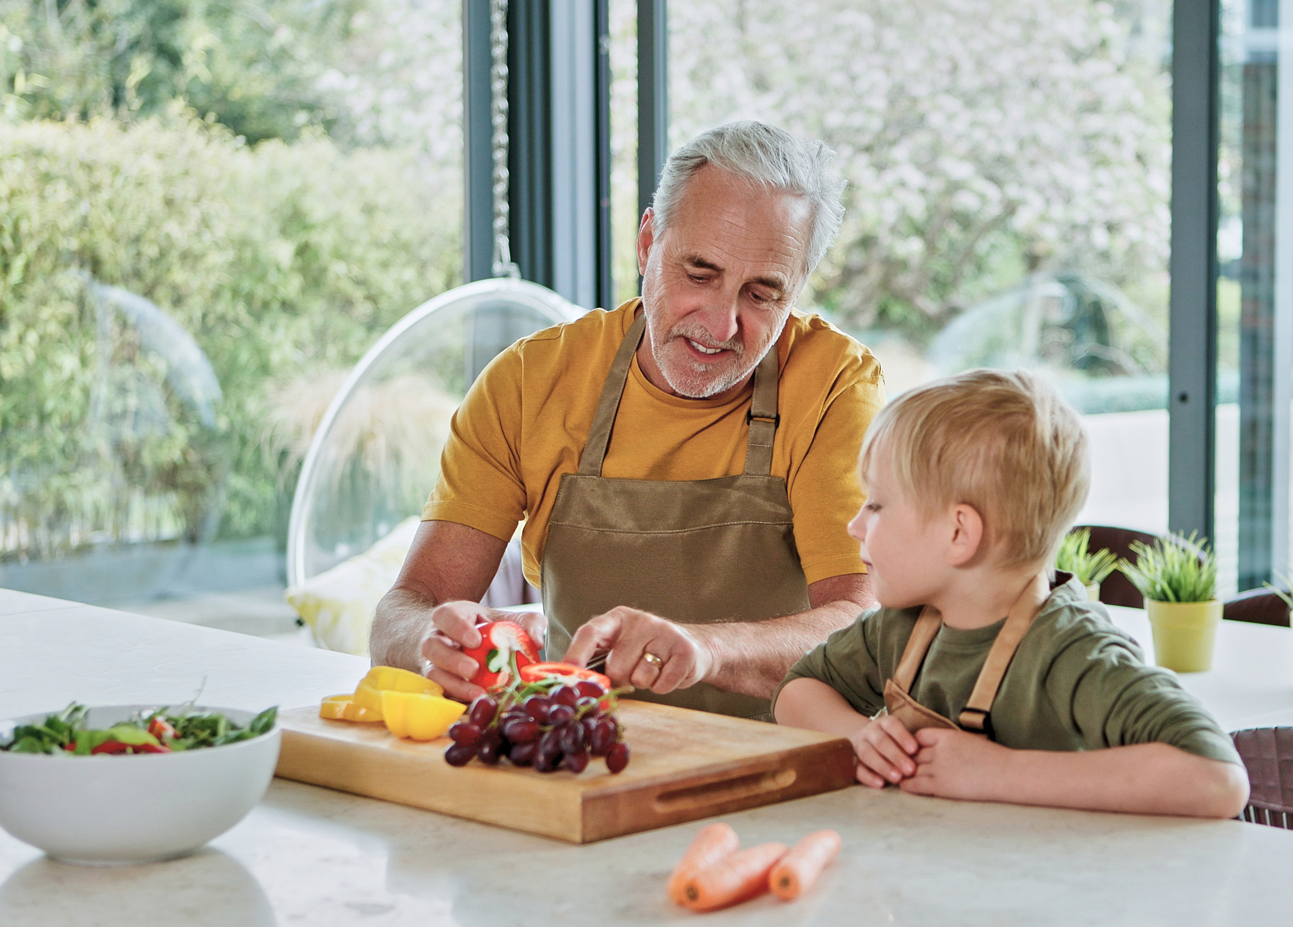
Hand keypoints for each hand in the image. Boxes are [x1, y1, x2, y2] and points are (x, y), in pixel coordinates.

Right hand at [418, 602, 546, 701]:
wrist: (470, 642)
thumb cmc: (490, 628)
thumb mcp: (508, 619)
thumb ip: (528, 623)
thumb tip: (537, 641)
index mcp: (451, 616)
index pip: (445, 616)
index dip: (457, 628)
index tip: (474, 641)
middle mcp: (437, 638)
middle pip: (432, 647)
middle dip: (451, 660)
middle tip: (473, 670)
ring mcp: (434, 662)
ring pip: (433, 673)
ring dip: (453, 684)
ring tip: (477, 693)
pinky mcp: (440, 684)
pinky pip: (442, 692)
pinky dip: (459, 698)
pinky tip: (477, 702)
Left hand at [561, 606, 713, 693]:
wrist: (692, 646)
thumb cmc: (645, 651)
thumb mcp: (619, 645)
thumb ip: (596, 659)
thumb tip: (572, 681)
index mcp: (617, 618)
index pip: (590, 633)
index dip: (576, 654)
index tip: (568, 673)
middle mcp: (640, 621)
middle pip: (616, 666)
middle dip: (622, 679)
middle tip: (634, 670)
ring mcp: (664, 633)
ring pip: (641, 678)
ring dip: (645, 683)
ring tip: (653, 669)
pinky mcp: (684, 650)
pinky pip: (662, 685)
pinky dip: (663, 687)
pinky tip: (667, 672)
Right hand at [850, 714, 919, 787]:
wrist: (864, 742)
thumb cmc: (892, 743)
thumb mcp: (900, 737)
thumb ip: (910, 745)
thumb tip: (928, 757)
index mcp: (884, 723)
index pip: (892, 725)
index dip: (902, 736)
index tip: (914, 749)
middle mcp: (870, 732)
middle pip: (880, 741)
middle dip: (896, 756)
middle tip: (910, 769)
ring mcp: (858, 745)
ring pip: (867, 754)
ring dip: (883, 766)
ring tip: (897, 778)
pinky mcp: (851, 761)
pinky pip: (857, 768)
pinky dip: (868, 776)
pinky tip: (880, 784)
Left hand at [898, 728, 1010, 800]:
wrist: (1008, 774)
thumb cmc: (994, 759)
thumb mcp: (968, 741)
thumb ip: (950, 744)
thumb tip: (937, 749)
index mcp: (947, 736)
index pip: (918, 736)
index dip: (913, 745)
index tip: (911, 751)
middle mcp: (939, 750)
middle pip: (912, 753)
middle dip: (906, 759)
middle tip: (896, 764)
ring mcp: (939, 768)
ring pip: (911, 768)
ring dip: (903, 772)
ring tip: (896, 776)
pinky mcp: (941, 786)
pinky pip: (916, 784)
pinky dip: (907, 785)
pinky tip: (904, 785)